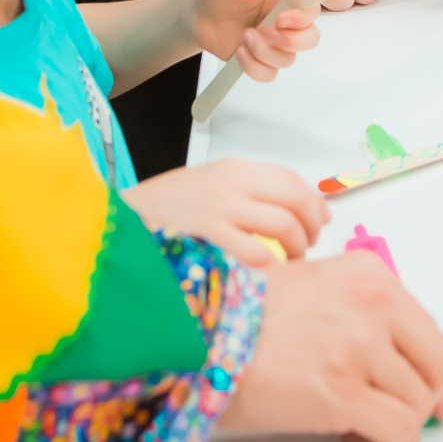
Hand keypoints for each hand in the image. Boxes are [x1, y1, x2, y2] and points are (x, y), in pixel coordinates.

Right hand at [123, 157, 327, 265]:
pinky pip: (256, 252)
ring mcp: (220, 208)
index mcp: (233, 169)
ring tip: (292, 261)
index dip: (313, 201)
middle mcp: (231, 183)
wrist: (121, 223)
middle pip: (294, 200)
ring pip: (282, 224)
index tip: (322, 219)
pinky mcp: (208, 236)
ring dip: (297, 247)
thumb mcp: (207, 187)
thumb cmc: (163, 211)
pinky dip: (271, 265)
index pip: (289, 179)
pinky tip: (268, 272)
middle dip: (311, 225)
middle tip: (309, 245)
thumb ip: (245, 194)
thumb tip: (291, 210)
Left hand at [184, 0, 318, 79]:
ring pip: (288, 59)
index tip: (282, 19)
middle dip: (291, 41)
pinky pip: (269, 73)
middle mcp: (284, 21)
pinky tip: (239, 52)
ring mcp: (273, 43)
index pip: (311, 7)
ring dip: (264, 52)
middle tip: (267, 32)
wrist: (196, 14)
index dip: (304, 17)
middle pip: (310, 38)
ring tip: (244, 36)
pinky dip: (254, 66)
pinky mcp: (260, 59)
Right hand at [220, 252, 442, 441]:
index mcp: (369, 275)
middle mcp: (374, 305)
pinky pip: (396, 431)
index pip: (430, 331)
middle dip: (421, 399)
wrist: (197, 335)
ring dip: (395, 426)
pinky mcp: (342, 394)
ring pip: (418, 405)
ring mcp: (360, 349)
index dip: (427, 370)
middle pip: (438, 367)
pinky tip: (354, 440)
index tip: (422, 391)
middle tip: (398, 416)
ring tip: (361, 427)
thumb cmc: (240, 316)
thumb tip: (402, 365)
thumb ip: (362, 316)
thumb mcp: (313, 288)